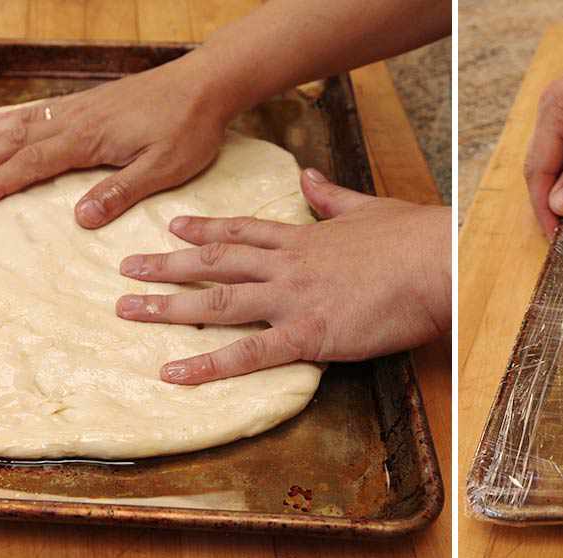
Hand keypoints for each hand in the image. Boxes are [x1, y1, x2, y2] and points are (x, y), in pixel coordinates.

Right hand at [0, 51, 228, 227]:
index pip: (32, 164)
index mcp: (88, 139)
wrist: (205, 85)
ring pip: (22, 124)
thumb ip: (121, 192)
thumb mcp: (163, 169)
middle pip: (16, 142)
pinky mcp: (90, 103)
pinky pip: (39, 110)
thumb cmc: (188, 129)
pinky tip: (0, 123)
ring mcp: (80, 108)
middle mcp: (75, 119)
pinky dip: (13, 118)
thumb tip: (81, 219)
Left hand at [113, 169, 450, 382]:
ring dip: (168, 306)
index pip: (242, 233)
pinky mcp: (307, 335)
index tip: (171, 226)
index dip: (204, 230)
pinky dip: (207, 365)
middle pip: (215, 263)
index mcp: (304, 239)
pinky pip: (247, 353)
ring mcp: (292, 300)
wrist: (437, 262)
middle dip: (166, 265)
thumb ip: (333, 198)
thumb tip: (311, 179)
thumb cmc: (415, 240)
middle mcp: (287, 266)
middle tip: (125, 269)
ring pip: (217, 301)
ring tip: (127, 311)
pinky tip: (174, 373)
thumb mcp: (369, 209)